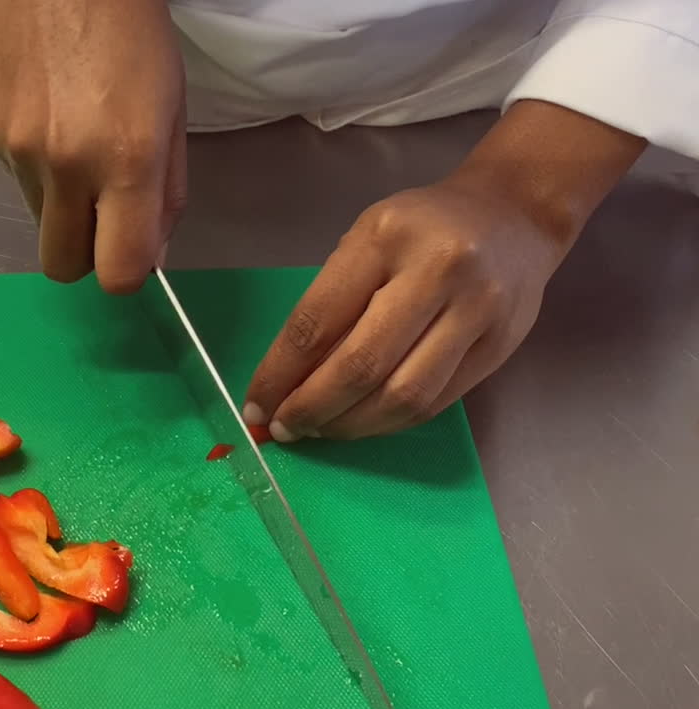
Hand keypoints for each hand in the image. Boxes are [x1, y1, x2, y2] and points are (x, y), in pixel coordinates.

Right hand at [0, 0, 186, 292]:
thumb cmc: (133, 36)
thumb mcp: (173, 112)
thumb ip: (167, 194)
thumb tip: (152, 256)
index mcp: (126, 159)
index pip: (117, 271)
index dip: (127, 274)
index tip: (132, 252)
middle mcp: (67, 165)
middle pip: (63, 268)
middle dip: (85, 256)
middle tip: (103, 216)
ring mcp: (18, 152)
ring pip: (41, 224)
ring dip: (63, 208)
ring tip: (77, 147)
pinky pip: (18, 184)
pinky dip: (38, 171)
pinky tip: (51, 120)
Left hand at [242, 178, 564, 440]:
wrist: (513, 215)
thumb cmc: (420, 227)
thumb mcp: (365, 240)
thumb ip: (330, 304)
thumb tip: (285, 381)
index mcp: (384, 238)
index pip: (317, 321)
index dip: (279, 374)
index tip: (255, 405)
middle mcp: (436, 272)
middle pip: (361, 365)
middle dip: (312, 408)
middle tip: (283, 429)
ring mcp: (475, 312)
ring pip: (402, 395)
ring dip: (350, 426)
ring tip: (320, 431)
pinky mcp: (500, 347)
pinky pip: (434, 403)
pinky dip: (388, 422)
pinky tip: (361, 423)